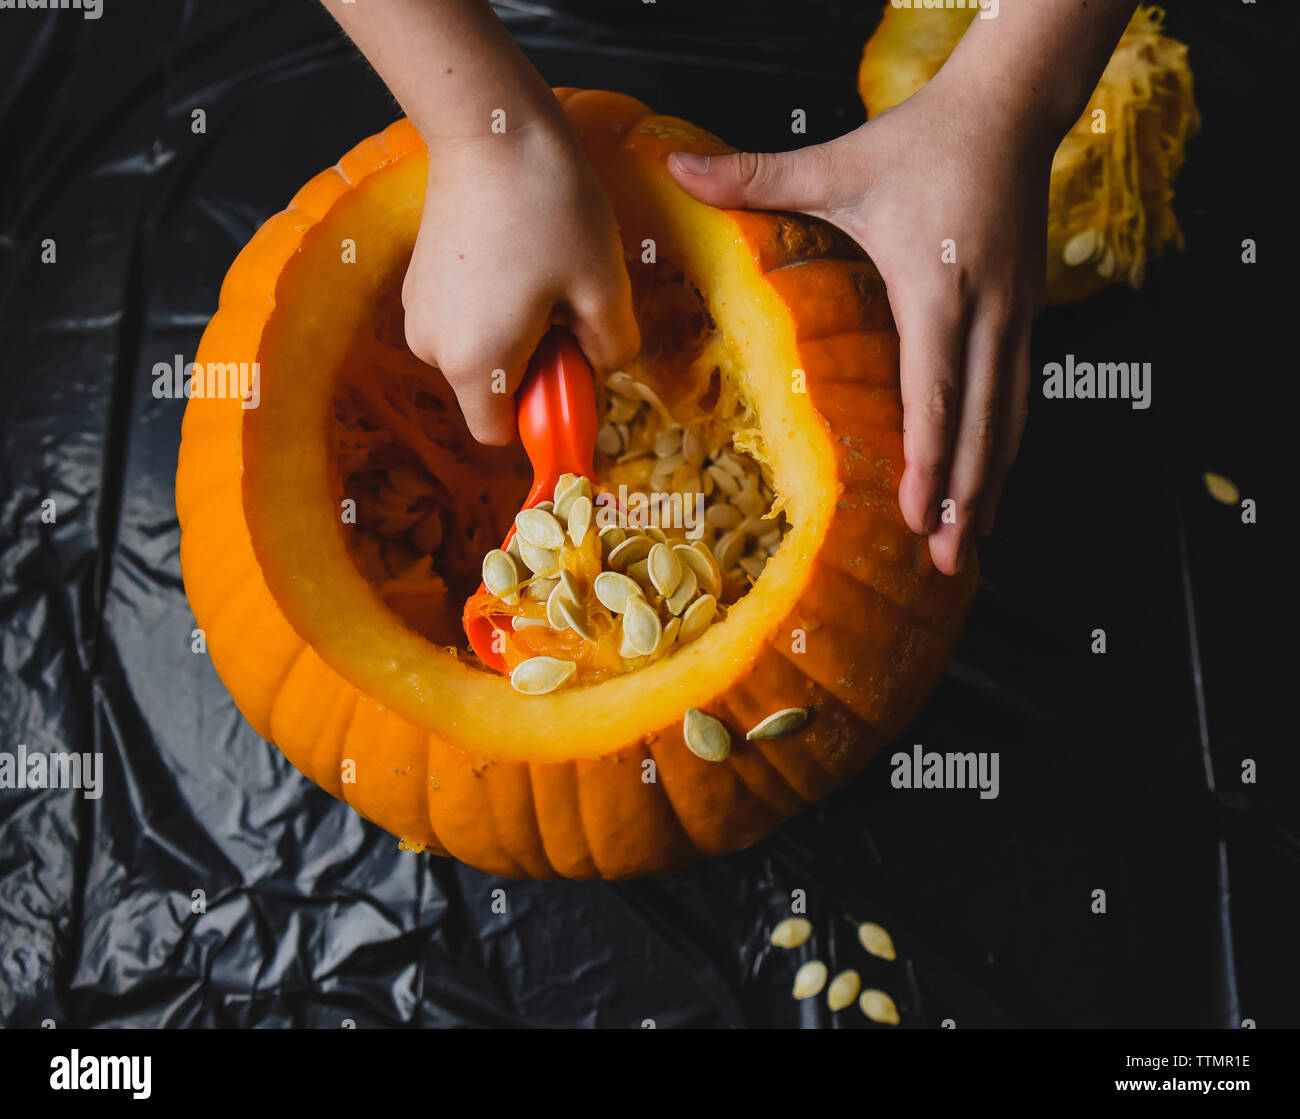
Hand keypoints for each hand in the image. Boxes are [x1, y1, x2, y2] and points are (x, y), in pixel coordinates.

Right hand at [403, 120, 638, 443]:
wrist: (490, 127)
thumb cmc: (550, 209)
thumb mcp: (605, 287)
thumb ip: (614, 349)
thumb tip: (604, 366)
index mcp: (477, 366)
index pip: (500, 433)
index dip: (541, 417)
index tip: (571, 376)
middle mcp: (433, 349)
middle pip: (492, 392)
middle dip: (534, 366)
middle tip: (566, 308)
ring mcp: (417, 312)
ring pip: (478, 353)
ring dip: (514, 333)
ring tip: (541, 274)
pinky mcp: (415, 280)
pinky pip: (462, 319)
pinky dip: (491, 306)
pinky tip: (515, 256)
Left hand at [667, 79, 1051, 574]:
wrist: (1012, 106)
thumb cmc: (922, 138)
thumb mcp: (838, 161)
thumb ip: (756, 175)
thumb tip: (675, 168)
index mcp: (936, 285)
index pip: (936, 389)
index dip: (930, 458)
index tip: (919, 514)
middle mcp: (986, 312)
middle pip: (981, 423)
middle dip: (965, 497)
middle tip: (948, 560)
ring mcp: (1016, 316)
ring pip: (1009, 417)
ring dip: (990, 482)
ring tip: (971, 541)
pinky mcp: (1027, 314)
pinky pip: (1018, 395)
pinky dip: (1004, 446)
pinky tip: (990, 481)